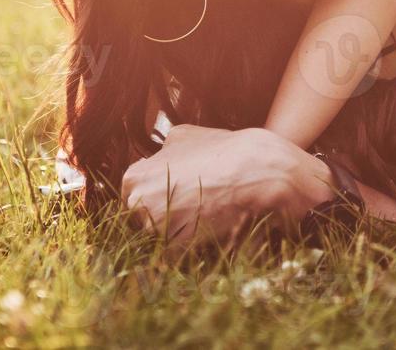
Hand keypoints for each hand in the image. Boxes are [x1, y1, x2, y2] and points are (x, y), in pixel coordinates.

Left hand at [120, 125, 333, 245]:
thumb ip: (163, 151)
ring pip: (160, 240)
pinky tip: (212, 236)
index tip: (176, 199)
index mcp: (135, 178)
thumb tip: (155, 157)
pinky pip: (178, 258)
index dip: (156, 199)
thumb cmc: (225, 152)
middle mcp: (139, 204)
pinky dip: (193, 252)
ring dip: (179, 236)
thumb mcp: (186, 136)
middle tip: (193, 209)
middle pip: (142, 221)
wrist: (262, 171)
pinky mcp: (179, 250)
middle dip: (164, 218)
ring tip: (207, 221)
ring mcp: (157, 229)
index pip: (133, 198)